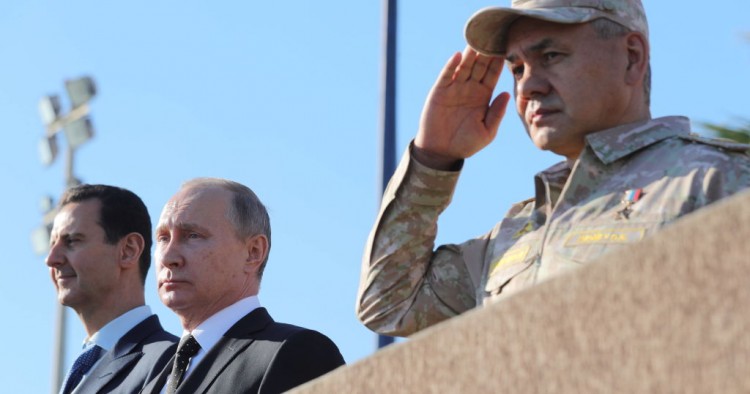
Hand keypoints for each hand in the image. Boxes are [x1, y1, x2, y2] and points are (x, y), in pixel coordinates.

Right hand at [415, 46, 509, 168]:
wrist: (441, 152)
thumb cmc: (465, 144)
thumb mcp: (487, 132)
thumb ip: (496, 114)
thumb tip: (507, 94)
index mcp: (483, 96)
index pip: (492, 75)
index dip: (498, 62)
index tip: (507, 48)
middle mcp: (469, 89)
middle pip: (479, 66)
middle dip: (486, 53)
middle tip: (493, 37)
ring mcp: (454, 89)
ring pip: (464, 67)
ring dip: (470, 54)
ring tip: (477, 41)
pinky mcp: (439, 92)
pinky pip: (446, 75)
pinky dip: (451, 65)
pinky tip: (458, 56)